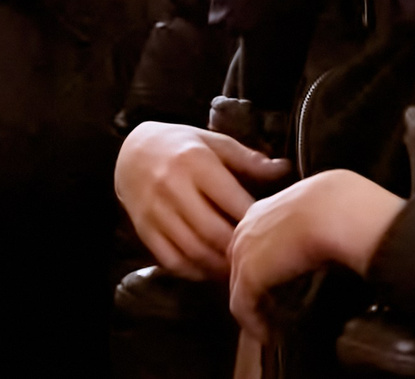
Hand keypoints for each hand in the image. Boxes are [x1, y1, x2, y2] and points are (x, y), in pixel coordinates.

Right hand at [116, 122, 292, 279]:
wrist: (131, 151)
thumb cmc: (180, 145)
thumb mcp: (213, 142)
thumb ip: (247, 159)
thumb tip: (283, 169)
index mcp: (195, 161)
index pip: (231, 199)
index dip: (253, 220)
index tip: (270, 229)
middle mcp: (173, 186)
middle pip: (212, 231)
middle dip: (237, 250)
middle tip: (256, 257)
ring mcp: (155, 210)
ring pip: (192, 250)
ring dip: (218, 266)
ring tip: (237, 269)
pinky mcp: (144, 229)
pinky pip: (170, 260)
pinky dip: (193, 271)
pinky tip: (209, 270)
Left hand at [228, 172, 406, 338]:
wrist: (338, 210)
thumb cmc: (343, 204)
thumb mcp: (323, 208)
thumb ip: (311, 225)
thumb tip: (325, 244)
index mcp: (264, 208)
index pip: (253, 242)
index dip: (265, 266)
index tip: (279, 286)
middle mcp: (248, 226)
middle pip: (241, 263)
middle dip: (255, 287)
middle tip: (274, 310)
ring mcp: (244, 249)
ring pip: (240, 286)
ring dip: (255, 308)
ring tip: (273, 327)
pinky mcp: (248, 274)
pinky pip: (242, 306)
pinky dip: (255, 324)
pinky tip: (270, 335)